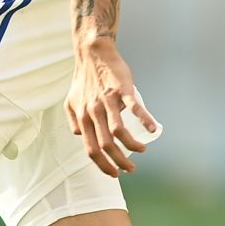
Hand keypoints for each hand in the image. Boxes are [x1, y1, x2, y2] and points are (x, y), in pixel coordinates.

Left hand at [65, 39, 158, 177]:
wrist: (93, 53)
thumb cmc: (83, 78)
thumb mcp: (71, 101)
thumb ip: (74, 120)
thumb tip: (79, 134)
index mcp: (83, 118)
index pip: (91, 149)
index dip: (103, 165)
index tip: (114, 173)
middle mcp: (94, 112)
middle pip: (107, 145)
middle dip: (120, 162)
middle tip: (131, 169)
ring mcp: (108, 101)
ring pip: (119, 131)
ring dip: (132, 145)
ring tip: (142, 150)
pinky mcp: (122, 90)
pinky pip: (134, 108)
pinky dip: (145, 120)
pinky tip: (153, 129)